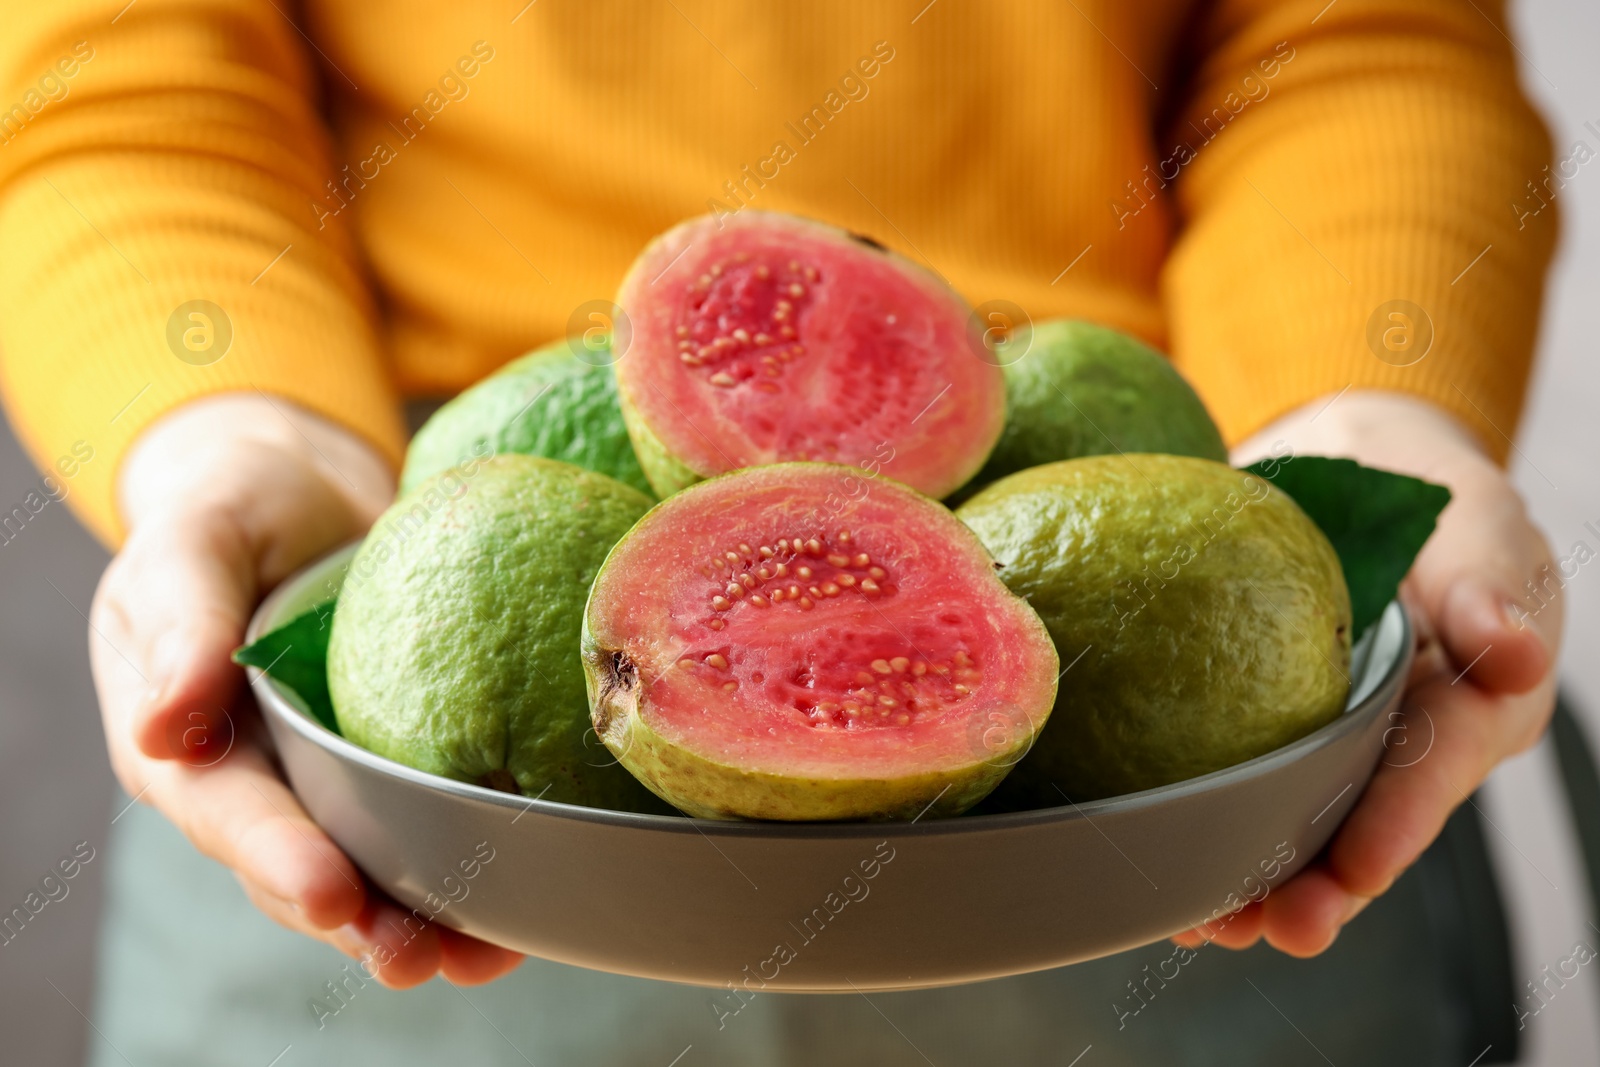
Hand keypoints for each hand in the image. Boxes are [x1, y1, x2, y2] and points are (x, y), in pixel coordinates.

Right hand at [89, 394, 522, 986]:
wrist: (305, 488)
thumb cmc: (235, 505)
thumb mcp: (195, 538)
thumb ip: (181, 617)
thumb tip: (162, 727)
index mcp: (190, 742)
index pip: (228, 813)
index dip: (277, 859)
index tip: (331, 895)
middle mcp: (262, 779)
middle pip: (304, 868)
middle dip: (361, 921)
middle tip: (418, 959)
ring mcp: (332, 778)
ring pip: (372, 866)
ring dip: (424, 919)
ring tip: (482, 957)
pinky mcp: (399, 760)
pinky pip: (431, 821)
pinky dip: (473, 865)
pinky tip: (529, 896)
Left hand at [1174, 390, 1562, 956]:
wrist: (1349, 468)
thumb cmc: (1429, 504)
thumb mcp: (1477, 527)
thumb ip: (1490, 585)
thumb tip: (1515, 648)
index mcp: (1465, 711)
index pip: (1433, 772)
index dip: (1397, 825)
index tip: (1355, 869)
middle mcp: (1393, 744)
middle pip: (1359, 827)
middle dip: (1320, 885)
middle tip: (1278, 926)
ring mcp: (1323, 741)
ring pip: (1291, 823)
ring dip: (1252, 878)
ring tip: (1206, 921)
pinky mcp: (1256, 722)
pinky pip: (1228, 776)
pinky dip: (1198, 820)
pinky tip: (1156, 864)